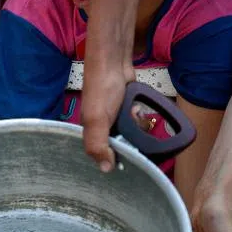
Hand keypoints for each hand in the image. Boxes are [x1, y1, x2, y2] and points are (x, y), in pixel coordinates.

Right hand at [80, 57, 134, 171]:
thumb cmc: (101, 90)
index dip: (116, 159)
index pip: (104, 155)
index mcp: (91, 134)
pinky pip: (136, 119)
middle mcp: (102, 128)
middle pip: (121, 145)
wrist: (112, 61)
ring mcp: (115, 117)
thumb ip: (98, 145)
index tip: (130, 160)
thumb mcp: (96, 120)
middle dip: (131, 140)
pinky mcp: (126, 107)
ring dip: (137, 126)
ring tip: (136, 113)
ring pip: (132, 133)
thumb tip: (106, 170)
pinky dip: (139, 115)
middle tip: (135, 132)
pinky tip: (138, 108)